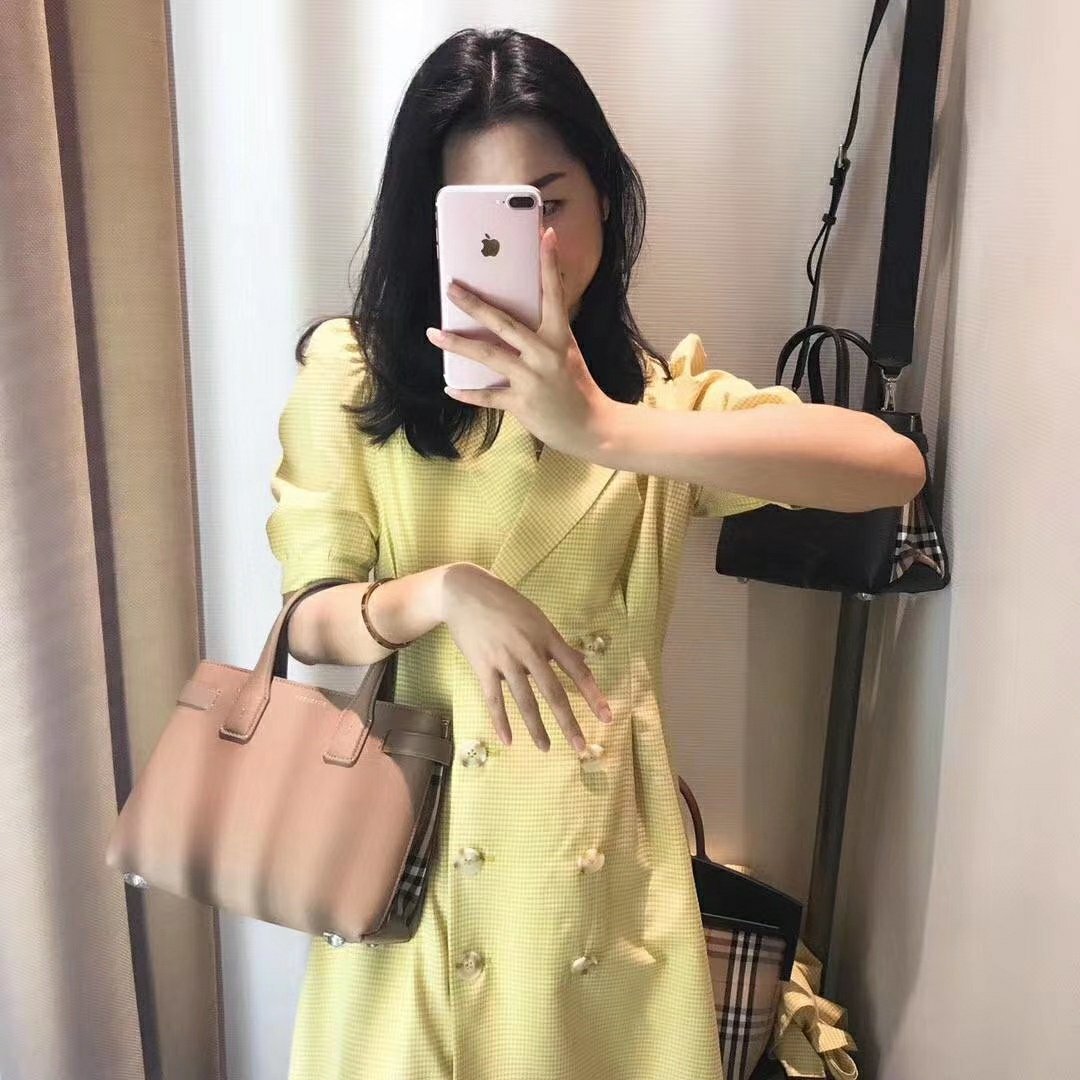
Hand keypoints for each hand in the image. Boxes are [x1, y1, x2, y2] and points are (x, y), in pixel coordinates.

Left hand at [428, 227, 615, 458]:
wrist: (591, 428)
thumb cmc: (577, 385)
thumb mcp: (567, 352)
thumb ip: (545, 332)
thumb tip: (514, 311)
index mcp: (560, 337)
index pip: (554, 294)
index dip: (549, 263)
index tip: (545, 234)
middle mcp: (546, 355)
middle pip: (505, 323)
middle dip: (475, 304)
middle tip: (450, 288)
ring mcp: (533, 380)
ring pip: (489, 356)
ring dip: (459, 344)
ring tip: (434, 334)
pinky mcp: (522, 404)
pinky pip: (488, 397)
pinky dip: (468, 393)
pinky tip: (449, 387)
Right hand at [438, 562, 613, 751]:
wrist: (464, 591)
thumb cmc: (504, 603)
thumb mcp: (537, 617)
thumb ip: (557, 643)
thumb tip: (583, 662)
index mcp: (547, 636)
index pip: (576, 670)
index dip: (593, 694)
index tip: (607, 716)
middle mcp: (530, 649)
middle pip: (553, 692)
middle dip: (568, 722)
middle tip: (581, 747)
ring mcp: (505, 659)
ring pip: (525, 700)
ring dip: (537, 728)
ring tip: (546, 748)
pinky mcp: (482, 666)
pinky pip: (494, 699)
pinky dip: (501, 721)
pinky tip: (508, 740)